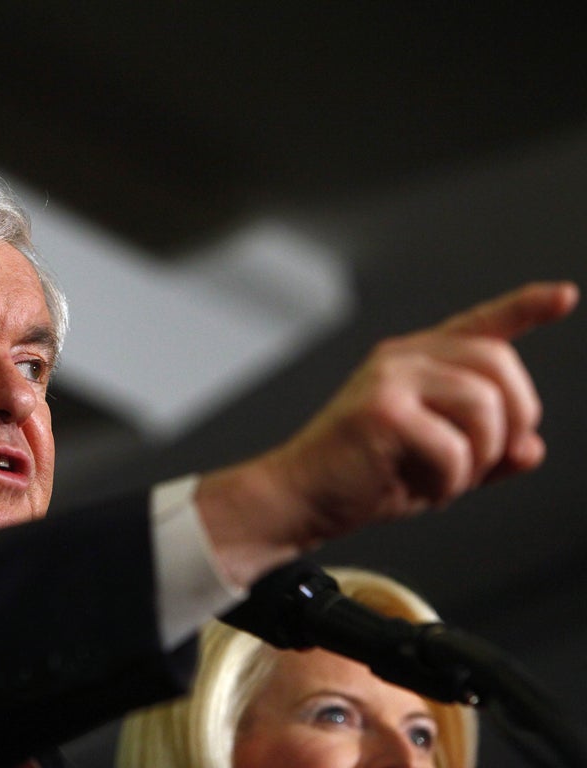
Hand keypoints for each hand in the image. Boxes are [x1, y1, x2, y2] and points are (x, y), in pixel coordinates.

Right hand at [197, 281, 578, 587]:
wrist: (300, 498)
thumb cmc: (361, 477)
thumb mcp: (439, 465)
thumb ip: (487, 453)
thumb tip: (532, 449)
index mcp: (414, 361)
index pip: (479, 325)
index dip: (525, 307)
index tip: (563, 297)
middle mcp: (402, 357)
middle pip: (498, 364)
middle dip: (514, 419)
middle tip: (488, 459)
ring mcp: (390, 379)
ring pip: (485, 406)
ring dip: (480, 458)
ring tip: (446, 480)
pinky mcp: (383, 411)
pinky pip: (455, 448)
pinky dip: (449, 483)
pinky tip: (421, 487)